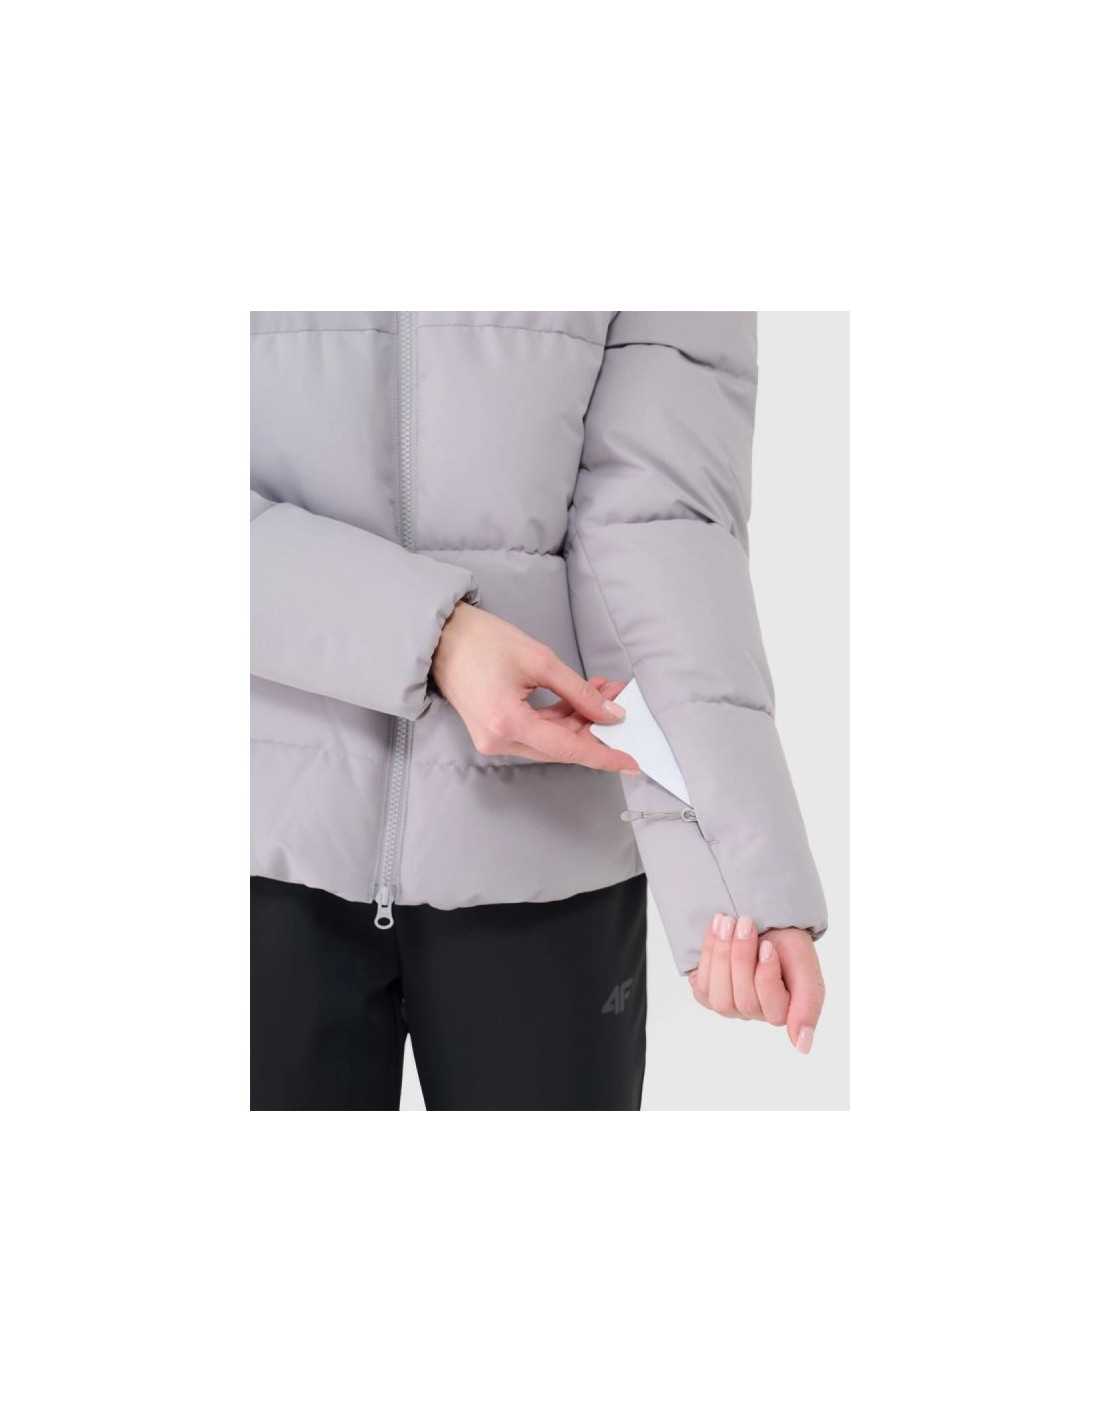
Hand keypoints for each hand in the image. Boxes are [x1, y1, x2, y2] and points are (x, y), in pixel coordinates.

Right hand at [430, 601, 640, 773]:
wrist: (442, 637)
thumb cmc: (482, 641)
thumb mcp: (539, 660)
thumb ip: (578, 691)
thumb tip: (610, 714)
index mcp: (508, 724)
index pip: (568, 749)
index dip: (604, 756)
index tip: (632, 763)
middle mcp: (498, 741)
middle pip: (561, 747)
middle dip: (595, 727)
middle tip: (620, 700)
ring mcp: (493, 740)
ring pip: (551, 741)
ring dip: (579, 719)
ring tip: (604, 692)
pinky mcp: (493, 732)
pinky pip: (535, 733)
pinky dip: (559, 718)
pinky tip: (579, 698)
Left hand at [687, 916, 824, 1053]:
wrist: (764, 922)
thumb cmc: (788, 947)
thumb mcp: (806, 969)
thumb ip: (809, 1005)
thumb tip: (803, 1047)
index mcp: (783, 1012)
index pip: (773, 1010)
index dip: (767, 976)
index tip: (768, 945)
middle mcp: (754, 1014)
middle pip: (743, 1000)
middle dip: (741, 956)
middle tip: (745, 922)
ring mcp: (729, 1006)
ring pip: (719, 996)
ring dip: (721, 954)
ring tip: (727, 921)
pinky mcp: (706, 994)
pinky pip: (702, 984)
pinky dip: (707, 952)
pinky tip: (716, 929)